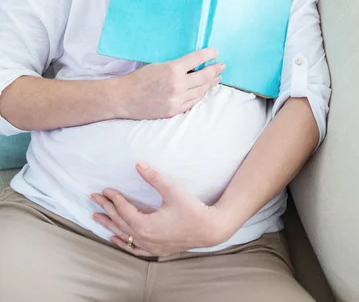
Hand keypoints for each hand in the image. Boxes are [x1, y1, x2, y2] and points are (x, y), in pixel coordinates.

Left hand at [91, 161, 226, 255]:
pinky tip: (115, 239)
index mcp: (146, 225)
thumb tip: (138, 164)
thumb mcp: (172, 191)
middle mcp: (145, 238)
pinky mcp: (157, 250)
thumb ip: (154, 177)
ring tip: (96, 218)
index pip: (123, 210)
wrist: (210, 229)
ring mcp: (150, 246)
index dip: (114, 198)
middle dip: (106, 209)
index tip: (105, 189)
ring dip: (110, 226)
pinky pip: (134, 249)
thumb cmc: (192, 210)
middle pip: (119, 222)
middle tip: (93, 198)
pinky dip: (123, 243)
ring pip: (124, 237)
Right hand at [110, 47, 224, 119]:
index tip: (215, 52)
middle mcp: (177, 85)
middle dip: (215, 70)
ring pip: (200, 91)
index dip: (209, 55)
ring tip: (216, 78)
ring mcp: (177, 100)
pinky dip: (199, 95)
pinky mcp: (174, 110)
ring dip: (210, 83)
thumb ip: (176, 66)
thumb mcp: (158, 65)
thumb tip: (194, 63)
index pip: (197, 59)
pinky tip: (203, 90)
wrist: (123, 98)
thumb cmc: (138, 78)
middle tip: (222, 66)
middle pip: (204, 76)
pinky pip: (192, 102)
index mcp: (172, 69)